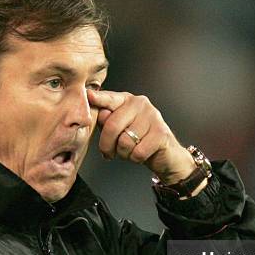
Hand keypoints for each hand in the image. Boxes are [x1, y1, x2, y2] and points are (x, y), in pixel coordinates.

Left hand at [87, 89, 203, 191]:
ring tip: (130, 151)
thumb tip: (100, 114)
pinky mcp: (161, 133)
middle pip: (112, 125)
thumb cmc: (138, 141)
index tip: (89, 95)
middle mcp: (141, 104)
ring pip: (124, 142)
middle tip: (108, 153)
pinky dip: (136, 158)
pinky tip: (141, 154)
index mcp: (127, 100)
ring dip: (124, 153)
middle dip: (107, 145)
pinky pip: (138, 152)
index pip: (109, 98)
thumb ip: (107, 122)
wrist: (165, 156)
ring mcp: (153, 117)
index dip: (99, 99)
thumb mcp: (119, 130)